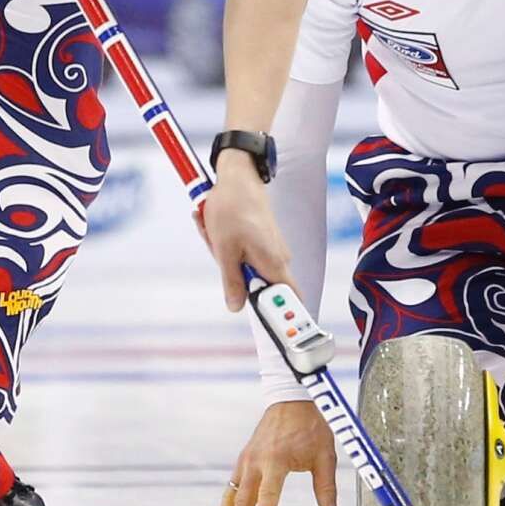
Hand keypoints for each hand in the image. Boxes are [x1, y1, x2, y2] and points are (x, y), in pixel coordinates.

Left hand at [197, 152, 293, 310]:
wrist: (237, 174)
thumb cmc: (231, 209)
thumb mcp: (224, 250)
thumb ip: (232, 282)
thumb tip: (236, 308)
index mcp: (274, 264)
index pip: (290, 301)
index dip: (281, 318)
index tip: (273, 331)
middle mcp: (278, 259)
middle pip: (259, 286)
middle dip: (233, 275)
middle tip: (218, 252)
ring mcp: (270, 248)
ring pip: (247, 267)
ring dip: (225, 256)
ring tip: (214, 233)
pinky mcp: (261, 239)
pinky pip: (243, 253)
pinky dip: (227, 245)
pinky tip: (215, 228)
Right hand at [212, 400, 336, 505]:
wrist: (291, 399)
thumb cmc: (310, 426)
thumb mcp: (324, 454)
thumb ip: (326, 487)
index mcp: (276, 459)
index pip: (268, 493)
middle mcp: (256, 460)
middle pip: (243, 499)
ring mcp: (246, 459)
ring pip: (231, 494)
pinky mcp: (244, 458)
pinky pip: (232, 486)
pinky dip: (228, 505)